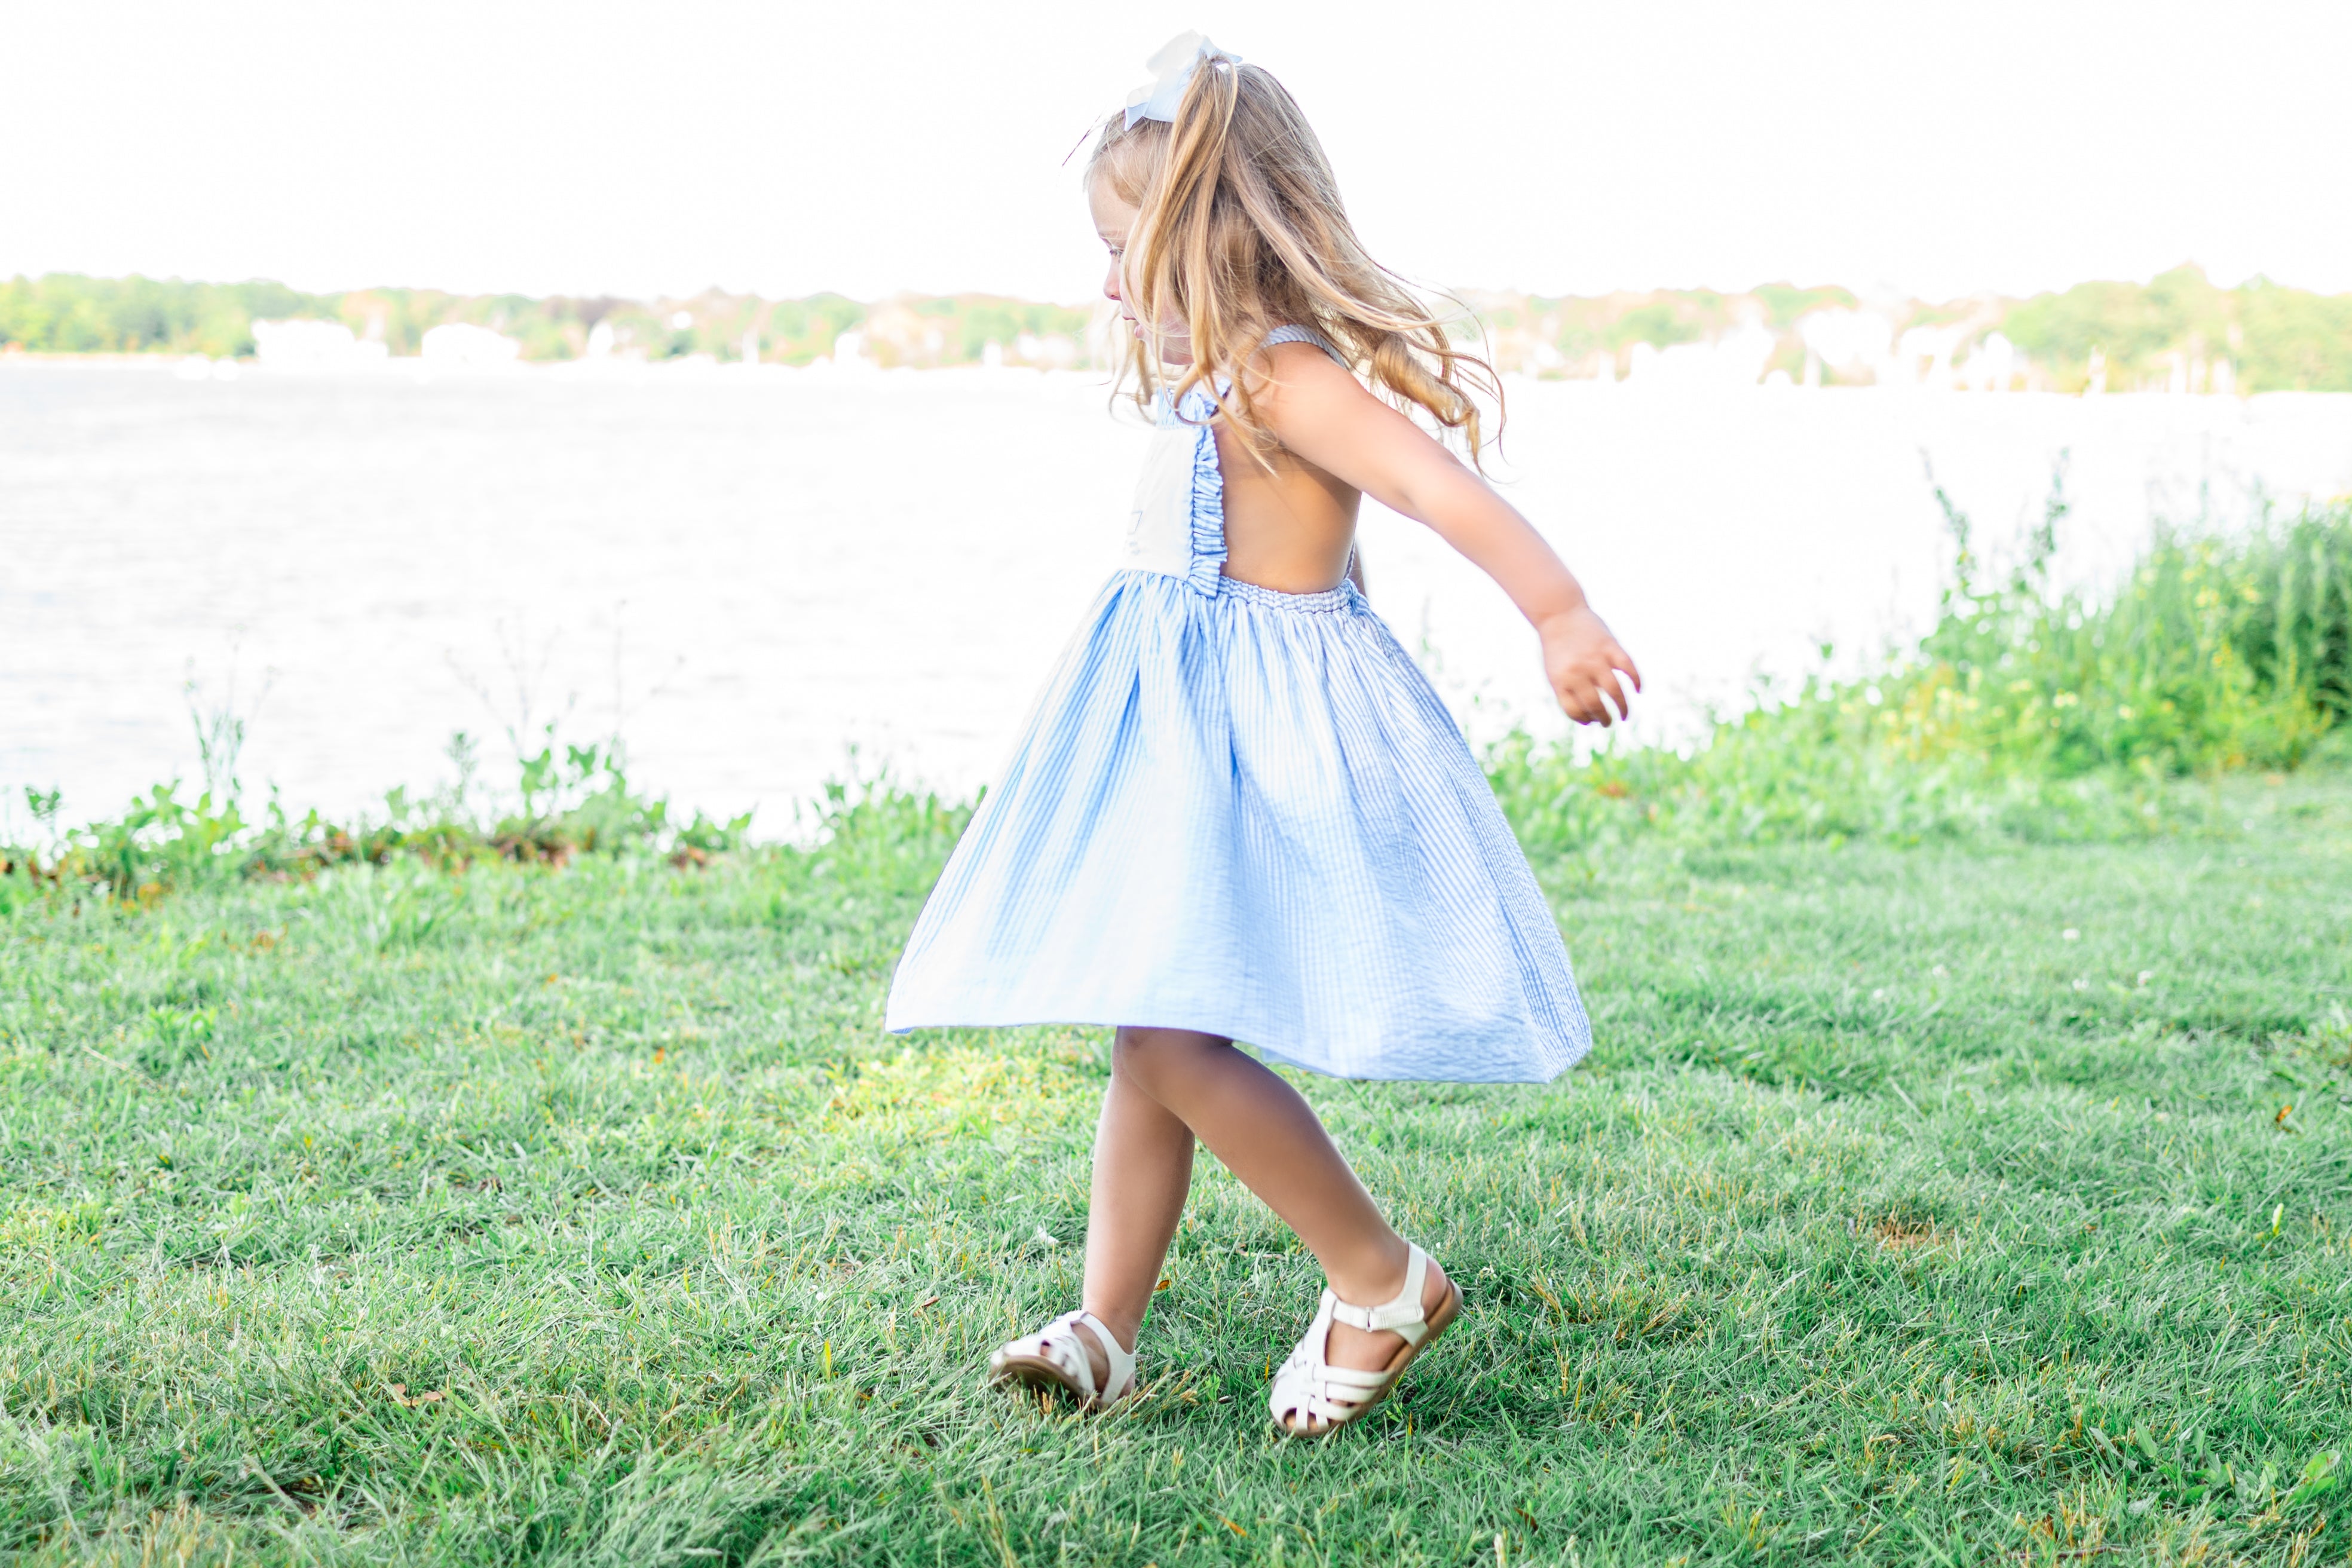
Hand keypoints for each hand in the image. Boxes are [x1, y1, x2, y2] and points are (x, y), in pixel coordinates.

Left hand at [1538, 606, 1640, 725]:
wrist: (1558, 613)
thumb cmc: (1557, 648)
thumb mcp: (1554, 672)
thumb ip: (1567, 692)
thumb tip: (1587, 718)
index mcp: (1560, 680)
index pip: (1574, 710)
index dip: (1585, 720)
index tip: (1593, 722)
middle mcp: (1577, 671)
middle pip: (1595, 704)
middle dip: (1605, 719)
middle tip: (1610, 723)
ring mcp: (1595, 658)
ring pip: (1614, 690)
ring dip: (1623, 707)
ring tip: (1624, 715)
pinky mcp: (1610, 646)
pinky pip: (1628, 667)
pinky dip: (1636, 681)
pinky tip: (1638, 690)